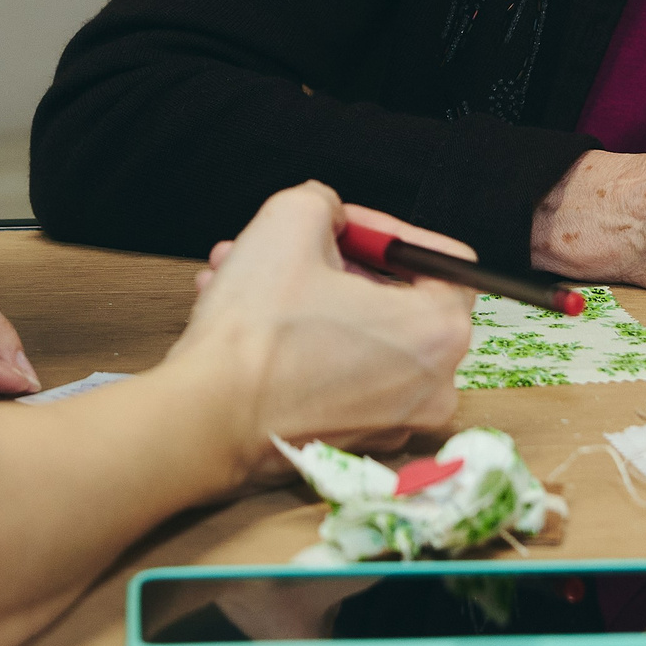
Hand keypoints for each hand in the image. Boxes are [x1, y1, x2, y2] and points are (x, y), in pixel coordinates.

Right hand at [171, 183, 473, 477]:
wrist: (206, 420)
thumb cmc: (257, 334)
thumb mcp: (290, 220)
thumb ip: (325, 202)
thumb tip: (328, 215)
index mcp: (438, 331)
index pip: (439, 259)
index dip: (384, 233)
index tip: (343, 230)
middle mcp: (431, 385)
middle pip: (394, 299)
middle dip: (331, 266)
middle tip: (289, 250)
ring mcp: (393, 421)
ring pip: (356, 337)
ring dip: (305, 301)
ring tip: (248, 278)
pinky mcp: (353, 443)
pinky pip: (339, 377)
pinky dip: (303, 347)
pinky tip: (251, 325)